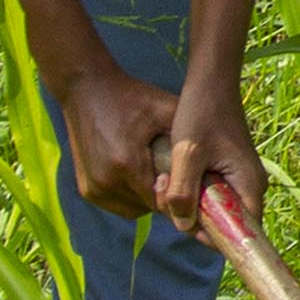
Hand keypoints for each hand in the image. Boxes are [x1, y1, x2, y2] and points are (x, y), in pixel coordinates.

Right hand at [60, 60, 184, 219]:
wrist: (86, 88)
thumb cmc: (131, 97)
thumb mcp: (164, 109)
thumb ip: (187, 137)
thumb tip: (215, 162)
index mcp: (128, 164)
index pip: (163, 201)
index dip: (181, 197)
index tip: (194, 187)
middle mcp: (107, 181)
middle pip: (148, 208)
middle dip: (165, 199)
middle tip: (181, 182)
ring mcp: (93, 188)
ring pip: (131, 210)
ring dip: (146, 201)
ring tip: (160, 180)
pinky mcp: (85, 189)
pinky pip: (115, 205)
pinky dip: (129, 198)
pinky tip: (141, 180)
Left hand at [157, 81, 264, 235]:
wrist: (211, 81)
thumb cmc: (202, 113)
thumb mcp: (187, 154)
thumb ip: (183, 192)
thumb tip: (181, 224)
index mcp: (249, 184)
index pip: (242, 231)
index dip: (215, 238)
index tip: (185, 226)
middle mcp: (249, 184)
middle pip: (224, 221)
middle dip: (193, 218)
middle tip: (166, 195)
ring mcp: (238, 177)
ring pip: (213, 207)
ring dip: (187, 202)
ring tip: (165, 180)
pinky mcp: (226, 169)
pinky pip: (209, 192)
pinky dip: (189, 189)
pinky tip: (172, 174)